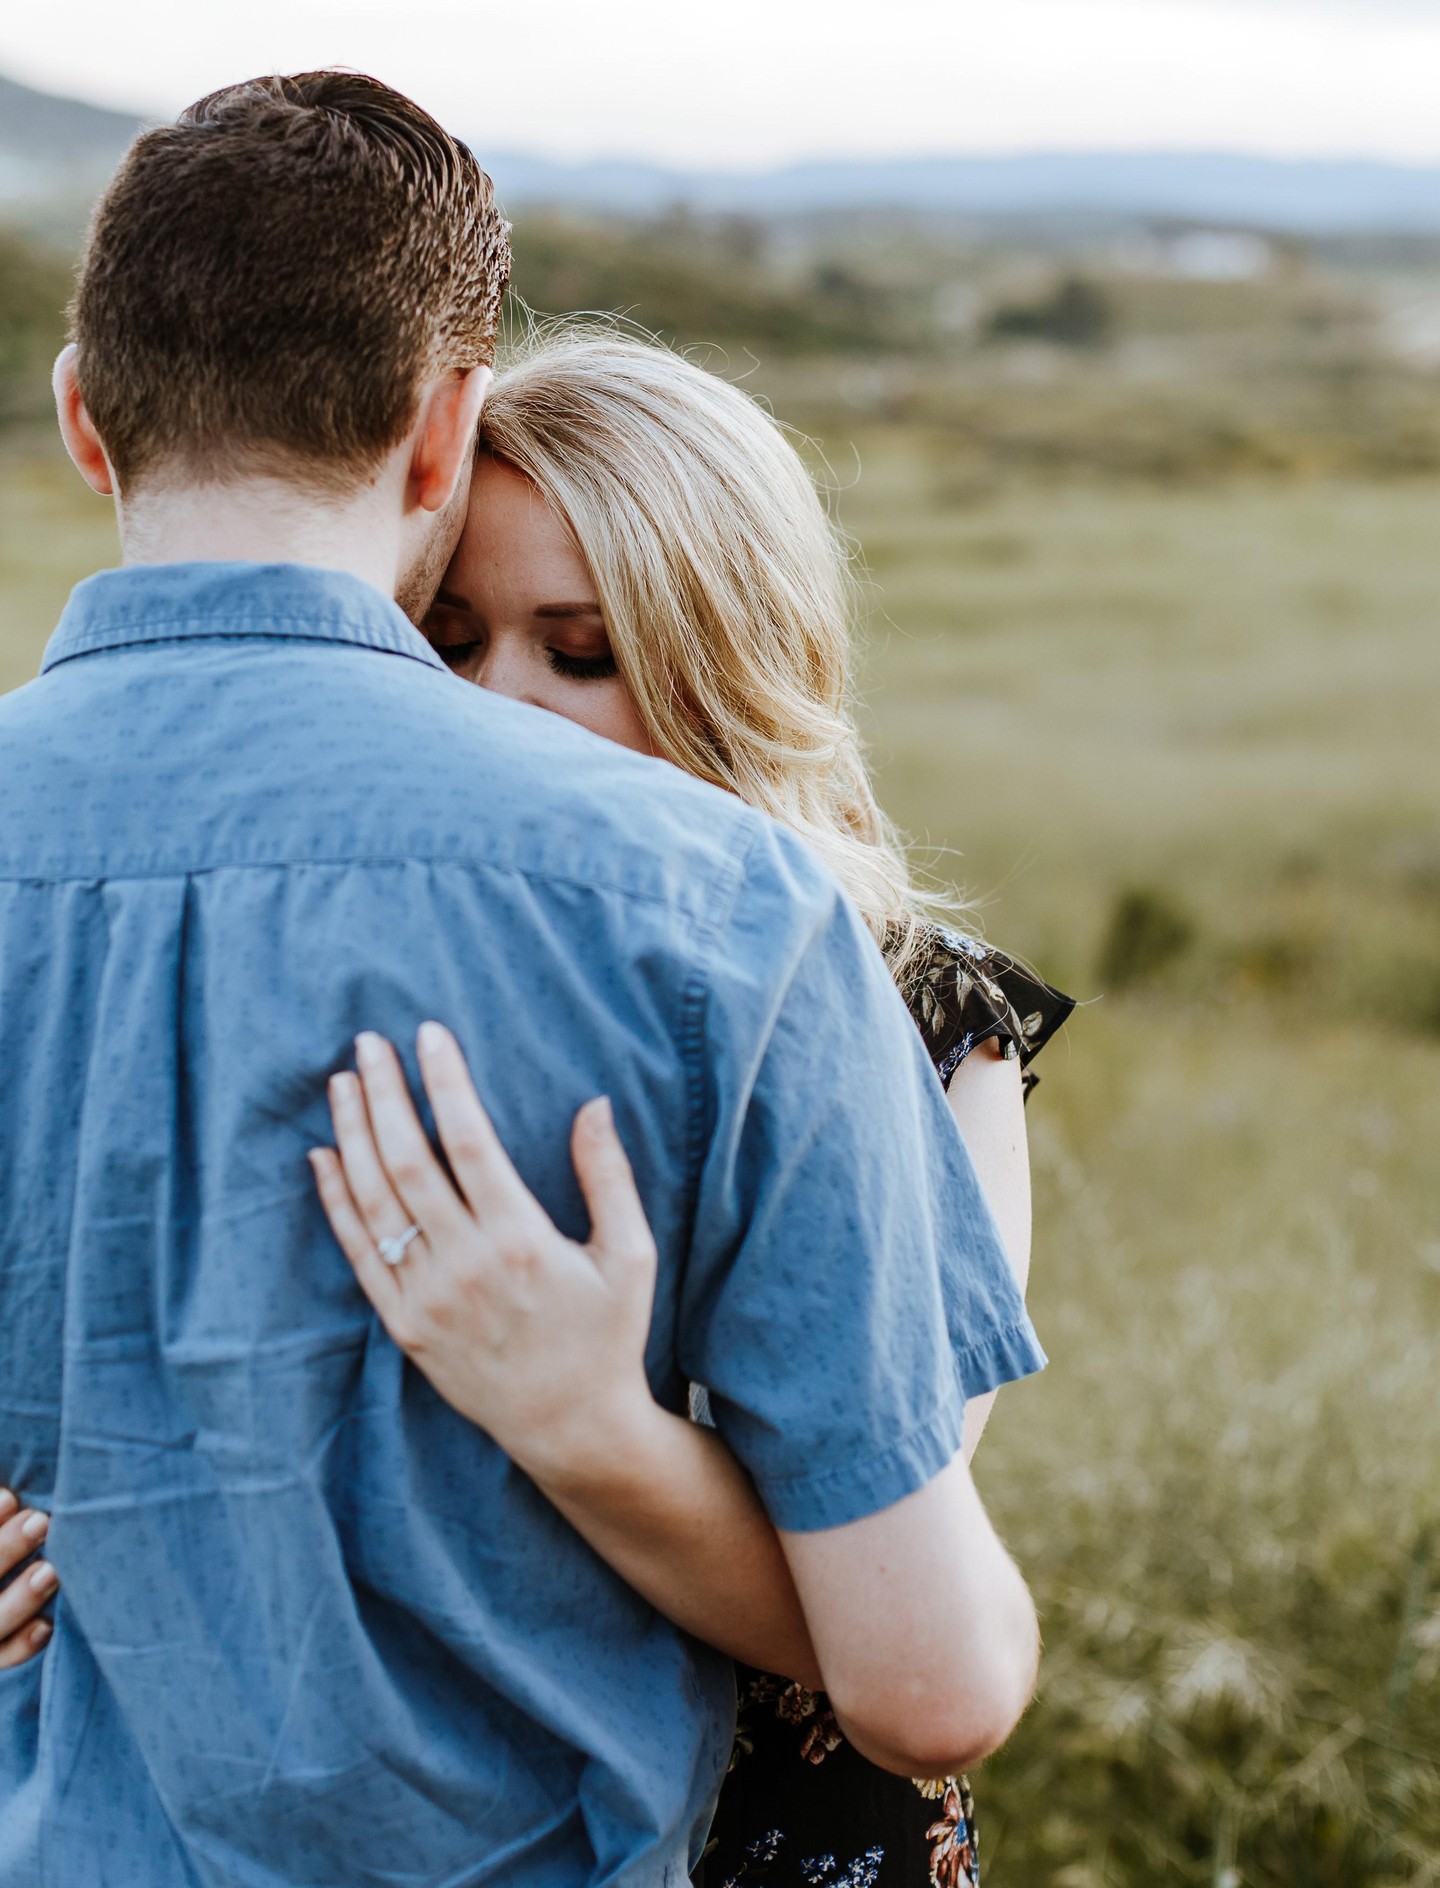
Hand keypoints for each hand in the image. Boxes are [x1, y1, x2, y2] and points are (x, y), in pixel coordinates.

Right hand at [0, 1488, 56, 1669]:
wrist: (10, 1607)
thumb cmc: (15, 1556)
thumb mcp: (6, 1533)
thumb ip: (7, 1509)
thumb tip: (17, 1495)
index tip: (11, 1497)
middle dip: (5, 1550)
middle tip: (40, 1522)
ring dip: (21, 1598)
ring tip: (51, 1571)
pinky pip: (2, 1657)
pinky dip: (21, 1645)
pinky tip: (46, 1626)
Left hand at [310, 1024, 661, 1489]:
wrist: (570, 1427)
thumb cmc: (608, 1335)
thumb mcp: (631, 1255)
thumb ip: (609, 1176)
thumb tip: (592, 1103)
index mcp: (521, 1240)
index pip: (468, 1140)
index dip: (444, 1082)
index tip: (430, 1034)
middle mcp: (466, 1266)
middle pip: (407, 1162)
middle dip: (384, 1095)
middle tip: (368, 1041)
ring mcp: (427, 1298)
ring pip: (374, 1203)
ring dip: (352, 1136)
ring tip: (343, 1082)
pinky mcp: (404, 1325)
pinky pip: (357, 1254)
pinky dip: (336, 1202)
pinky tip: (323, 1156)